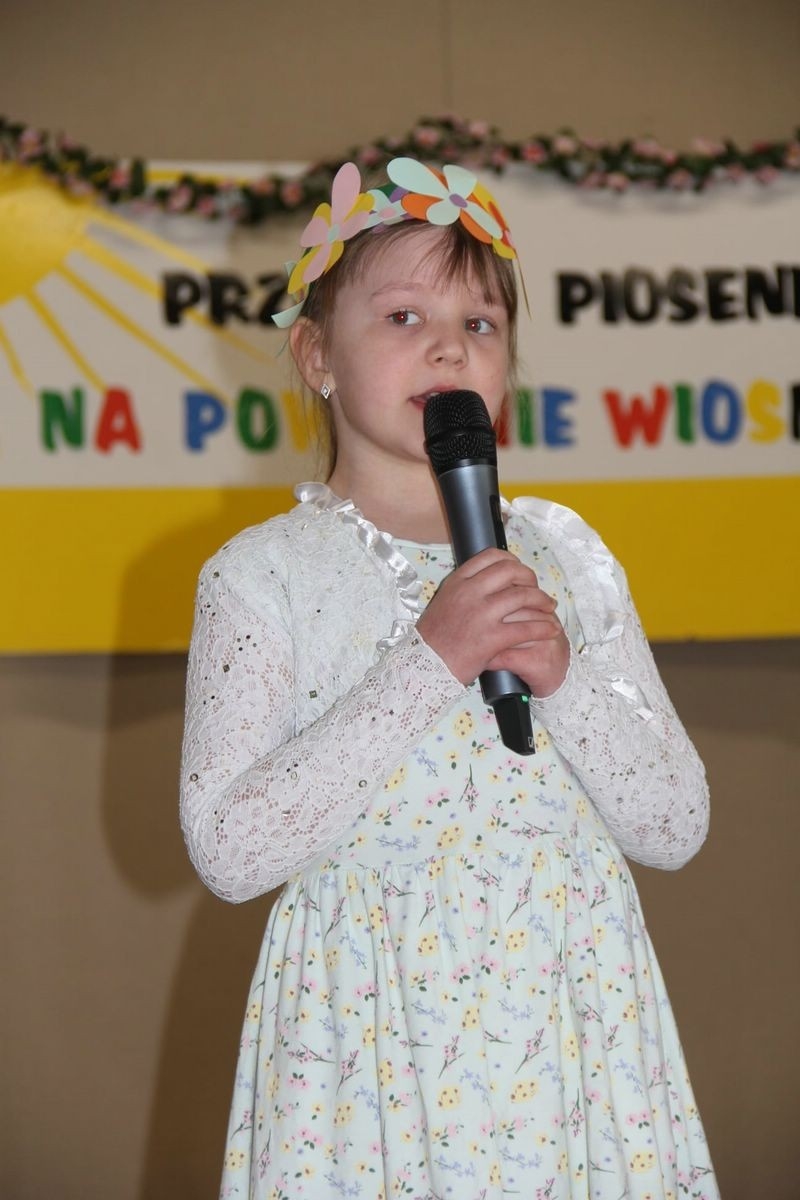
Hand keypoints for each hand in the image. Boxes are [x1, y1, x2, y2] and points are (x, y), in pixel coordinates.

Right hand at [415, 548, 570, 697]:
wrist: (424, 666)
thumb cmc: (433, 639)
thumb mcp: (443, 602)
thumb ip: (464, 589)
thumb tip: (486, 581)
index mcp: (458, 582)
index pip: (491, 557)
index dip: (511, 561)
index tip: (519, 570)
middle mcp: (470, 593)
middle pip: (511, 571)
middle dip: (530, 578)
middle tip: (536, 588)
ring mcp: (481, 615)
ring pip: (523, 596)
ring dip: (542, 600)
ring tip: (550, 607)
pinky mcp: (491, 638)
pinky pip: (526, 628)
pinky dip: (543, 627)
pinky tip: (551, 629)